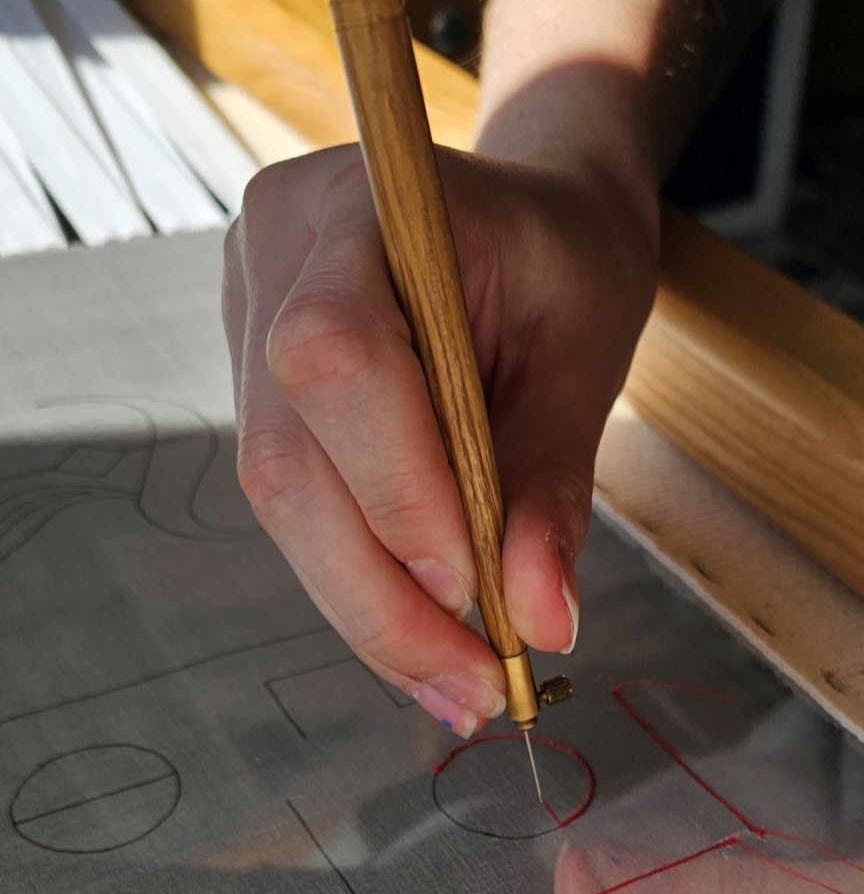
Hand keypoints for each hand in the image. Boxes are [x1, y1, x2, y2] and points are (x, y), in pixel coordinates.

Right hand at [223, 144, 656, 735]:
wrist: (533, 218)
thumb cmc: (566, 263)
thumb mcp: (585, 358)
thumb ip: (551, 484)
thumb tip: (539, 623)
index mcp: (357, 206)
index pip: (336, 361)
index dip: (396, 490)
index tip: (478, 594)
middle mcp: (273, 260)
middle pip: (285, 459)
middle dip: (380, 595)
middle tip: (473, 688)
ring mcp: (248, 322)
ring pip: (280, 501)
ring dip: (368, 609)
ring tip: (457, 685)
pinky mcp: (260, 387)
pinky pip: (297, 504)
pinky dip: (363, 582)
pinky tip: (424, 643)